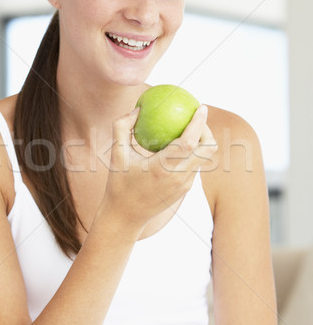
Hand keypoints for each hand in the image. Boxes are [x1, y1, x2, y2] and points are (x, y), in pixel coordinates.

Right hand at [101, 105, 216, 229]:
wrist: (125, 217)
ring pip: (204, 159)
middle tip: (197, 118)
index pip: (190, 142)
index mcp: (163, 167)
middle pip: (208, 150)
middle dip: (208, 131)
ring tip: (188, 129)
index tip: (201, 107)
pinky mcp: (185, 190)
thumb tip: (138, 108)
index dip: (199, 123)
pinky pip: (194, 166)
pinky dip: (191, 153)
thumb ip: (122, 127)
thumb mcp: (116, 153)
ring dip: (201, 142)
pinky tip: (180, 145)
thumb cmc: (118, 183)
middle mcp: (178, 177)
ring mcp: (185, 185)